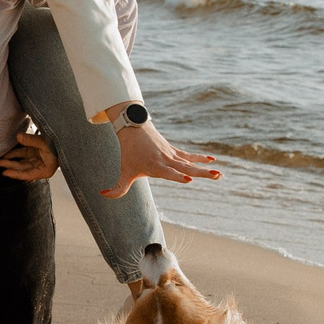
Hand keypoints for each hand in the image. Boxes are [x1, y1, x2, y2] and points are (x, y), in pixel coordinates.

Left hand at [0, 130, 57, 182]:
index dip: (16, 174)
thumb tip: (18, 136)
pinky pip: (23, 154)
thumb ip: (31, 140)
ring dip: (11, 160)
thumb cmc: (58, 144)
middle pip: (22, 168)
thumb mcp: (45, 143)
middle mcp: (40, 167)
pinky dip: (15, 154)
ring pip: (21, 162)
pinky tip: (6, 154)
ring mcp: (37, 159)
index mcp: (45, 170)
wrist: (65, 138)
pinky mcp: (35, 153)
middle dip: (10, 166)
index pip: (28, 174)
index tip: (5, 172)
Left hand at [104, 117, 218, 198]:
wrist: (134, 129)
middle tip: (214, 177)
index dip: (177, 177)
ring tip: (220, 175)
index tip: (188, 180)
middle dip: (200, 174)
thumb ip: (117, 187)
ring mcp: (172, 155)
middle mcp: (166, 161)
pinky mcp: (174, 151)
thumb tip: (103, 194)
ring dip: (205, 169)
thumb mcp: (124, 171)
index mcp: (155, 167)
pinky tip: (213, 161)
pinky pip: (189, 156)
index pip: (168, 173)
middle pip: (185, 168)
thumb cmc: (129, 154)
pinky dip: (200, 158)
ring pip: (191, 163)